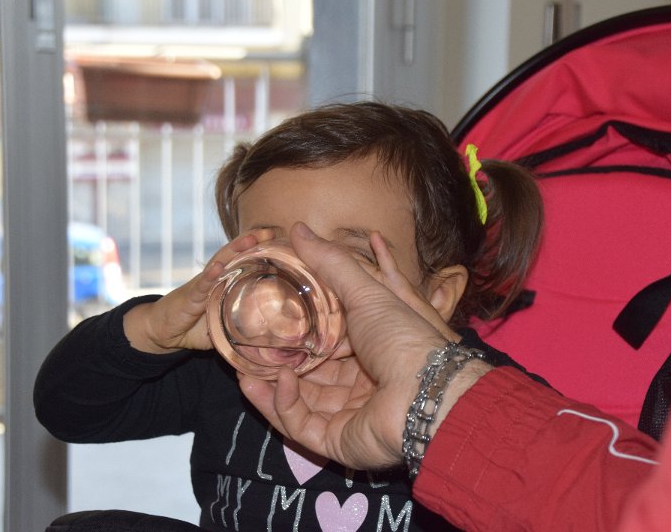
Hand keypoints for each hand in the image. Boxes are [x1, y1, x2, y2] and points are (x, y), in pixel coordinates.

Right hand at [124, 228, 275, 353]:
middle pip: (234, 255)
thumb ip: (242, 329)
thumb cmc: (194, 327)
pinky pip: (201, 285)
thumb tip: (265, 337)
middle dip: (251, 242)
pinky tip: (218, 267)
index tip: (278, 239)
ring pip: (220, 263)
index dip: (260, 251)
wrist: (161, 332)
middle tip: (271, 230)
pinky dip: (210, 276)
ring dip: (235, 250)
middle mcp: (214, 279)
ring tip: (250, 239)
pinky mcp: (190, 297)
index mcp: (224, 283)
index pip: (244, 262)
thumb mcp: (224, 328)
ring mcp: (202, 286)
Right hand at [239, 222, 490, 470]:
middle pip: (310, 374)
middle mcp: (361, 383)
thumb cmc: (402, 337)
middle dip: (279, 362)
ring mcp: (349, 415)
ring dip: (270, 384)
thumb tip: (298, 228)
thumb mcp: (365, 290)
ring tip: (243, 367)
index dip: (299, 332)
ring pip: (299, 401)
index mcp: (372, 349)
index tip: (269, 319)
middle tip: (248, 348)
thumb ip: (329, 262)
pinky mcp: (337, 442)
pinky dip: (280, 404)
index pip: (328, 342)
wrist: (427, 392)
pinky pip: (300, 425)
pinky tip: (266, 383)